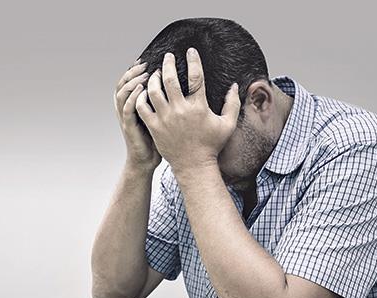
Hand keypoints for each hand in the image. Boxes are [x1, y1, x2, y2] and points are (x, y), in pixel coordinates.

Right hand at [114, 58, 161, 170]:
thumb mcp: (160, 116)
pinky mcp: (129, 127)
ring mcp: (127, 117)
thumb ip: (164, 100)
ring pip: (122, 93)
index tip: (147, 59)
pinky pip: (127, 109)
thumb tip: (180, 84)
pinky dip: (132, 97)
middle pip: (123, 83)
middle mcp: (127, 108)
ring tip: (145, 74)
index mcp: (133, 104)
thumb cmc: (158, 140)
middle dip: (133, 71)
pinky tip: (142, 90)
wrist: (148, 161)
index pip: (130, 81)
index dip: (135, 70)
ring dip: (132, 82)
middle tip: (146, 64)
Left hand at [135, 48, 239, 173]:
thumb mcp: (227, 125)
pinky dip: (141, 97)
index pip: (196, 77)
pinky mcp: (154, 127)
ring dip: (154, 78)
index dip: (193, 61)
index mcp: (198, 107)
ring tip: (156, 73)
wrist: (194, 166)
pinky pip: (142, 107)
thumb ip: (232, 104)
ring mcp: (165, 119)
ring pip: (154, 91)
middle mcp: (180, 110)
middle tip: (168, 56)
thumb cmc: (211, 145)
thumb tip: (235, 85)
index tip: (190, 51)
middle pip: (170, 79)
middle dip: (168, 64)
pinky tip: (144, 91)